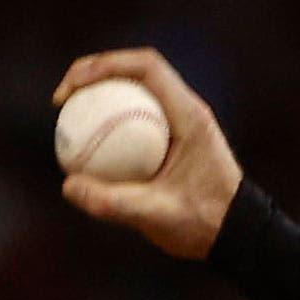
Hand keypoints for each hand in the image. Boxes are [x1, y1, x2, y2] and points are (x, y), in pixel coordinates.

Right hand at [52, 48, 243, 259]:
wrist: (237, 234)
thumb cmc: (205, 225)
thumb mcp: (158, 217)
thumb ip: (114, 202)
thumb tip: (68, 185)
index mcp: (190, 116)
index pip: (146, 67)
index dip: (104, 65)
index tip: (73, 87)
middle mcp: (187, 110)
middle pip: (135, 71)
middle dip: (94, 72)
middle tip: (62, 98)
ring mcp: (181, 122)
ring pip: (134, 92)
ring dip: (100, 94)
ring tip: (68, 114)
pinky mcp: (173, 137)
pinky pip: (135, 118)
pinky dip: (109, 121)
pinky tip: (85, 144)